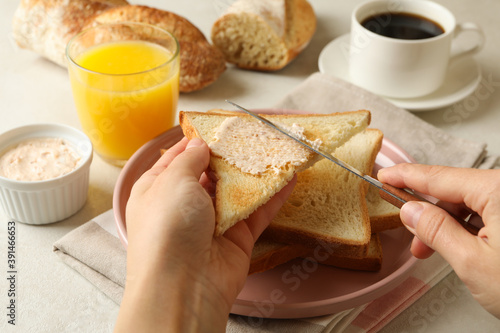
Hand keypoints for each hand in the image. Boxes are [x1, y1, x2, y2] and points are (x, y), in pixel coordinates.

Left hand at [115, 137, 295, 331]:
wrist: (182, 286)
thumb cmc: (167, 228)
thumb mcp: (172, 181)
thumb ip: (189, 159)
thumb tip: (200, 144)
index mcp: (157, 189)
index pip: (178, 158)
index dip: (197, 141)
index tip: (218, 126)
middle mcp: (183, 205)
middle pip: (210, 173)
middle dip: (230, 156)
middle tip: (252, 135)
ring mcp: (211, 222)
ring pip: (236, 192)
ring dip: (254, 174)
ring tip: (275, 151)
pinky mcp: (236, 238)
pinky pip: (256, 212)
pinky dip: (272, 197)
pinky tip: (288, 178)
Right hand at [378, 164, 499, 317]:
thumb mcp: (473, 263)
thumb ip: (435, 230)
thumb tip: (411, 210)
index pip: (439, 176)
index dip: (407, 176)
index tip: (386, 175)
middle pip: (456, 191)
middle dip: (429, 213)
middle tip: (409, 232)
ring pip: (472, 204)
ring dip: (448, 225)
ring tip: (434, 250)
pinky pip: (489, 213)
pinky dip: (470, 229)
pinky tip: (461, 247)